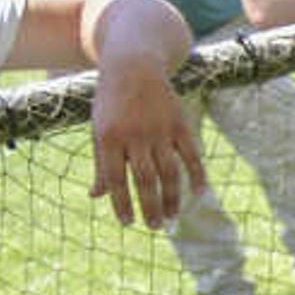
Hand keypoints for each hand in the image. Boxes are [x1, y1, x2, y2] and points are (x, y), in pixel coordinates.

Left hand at [85, 60, 205, 227]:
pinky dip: (197, 176)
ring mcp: (159, 130)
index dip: (121, 204)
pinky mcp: (180, 125)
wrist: (133, 68)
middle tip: (154, 226)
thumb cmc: (111, 104)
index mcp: (108, 138)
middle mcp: (134, 136)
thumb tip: (96, 196)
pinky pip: (191, 156)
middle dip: (150, 206)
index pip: (115, 179)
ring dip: (172, 197)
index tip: (128, 223)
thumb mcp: (99, 131)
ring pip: (169, 172)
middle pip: (145, 180)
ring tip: (172, 216)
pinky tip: (198, 193)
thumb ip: (100, 165)